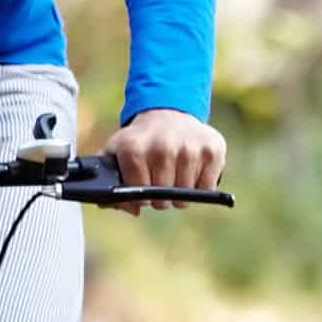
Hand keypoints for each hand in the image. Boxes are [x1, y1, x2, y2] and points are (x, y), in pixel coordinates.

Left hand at [108, 109, 224, 193]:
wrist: (168, 113)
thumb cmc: (141, 140)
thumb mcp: (116, 153)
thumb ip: (108, 182)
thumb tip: (130, 209)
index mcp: (134, 149)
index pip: (140, 195)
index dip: (141, 197)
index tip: (143, 184)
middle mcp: (163, 147)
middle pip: (163, 198)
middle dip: (160, 196)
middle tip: (160, 180)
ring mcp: (190, 148)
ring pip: (186, 197)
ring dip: (181, 193)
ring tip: (176, 174)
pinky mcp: (213, 149)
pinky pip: (207, 188)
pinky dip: (202, 186)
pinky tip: (193, 171)